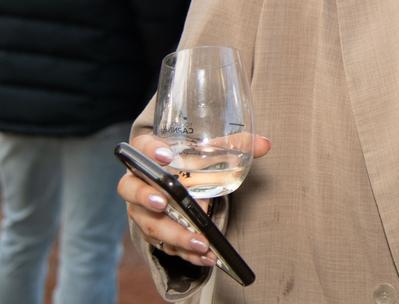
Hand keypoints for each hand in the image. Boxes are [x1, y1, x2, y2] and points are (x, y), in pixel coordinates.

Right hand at [118, 133, 271, 267]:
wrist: (179, 186)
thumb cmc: (189, 163)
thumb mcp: (209, 152)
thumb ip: (235, 146)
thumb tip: (265, 144)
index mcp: (149, 154)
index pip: (140, 147)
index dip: (148, 150)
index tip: (165, 155)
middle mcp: (138, 182)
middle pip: (131, 189)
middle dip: (147, 197)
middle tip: (164, 202)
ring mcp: (142, 210)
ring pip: (149, 223)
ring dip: (173, 234)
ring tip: (200, 241)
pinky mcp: (152, 232)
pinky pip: (164, 245)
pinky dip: (185, 252)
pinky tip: (204, 256)